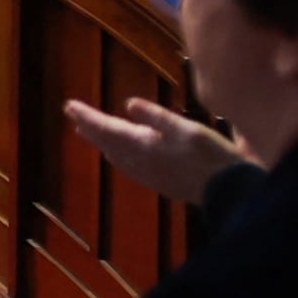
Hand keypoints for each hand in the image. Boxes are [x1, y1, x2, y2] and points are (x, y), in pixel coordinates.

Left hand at [65, 93, 250, 201]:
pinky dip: (116, 155)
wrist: (229, 193)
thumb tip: (129, 104)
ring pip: (116, 155)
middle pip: (107, 142)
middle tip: (73, 115)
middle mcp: (139, 162)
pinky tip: (118, 155)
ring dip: (101, 141)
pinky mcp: (160, 184)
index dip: (88, 116)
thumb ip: (156, 117)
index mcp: (143, 146)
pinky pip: (128, 166)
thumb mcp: (186, 129)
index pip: (107, 128)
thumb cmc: (211, 156)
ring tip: (89, 132)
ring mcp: (149, 175)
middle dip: (90, 127)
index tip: (68, 105)